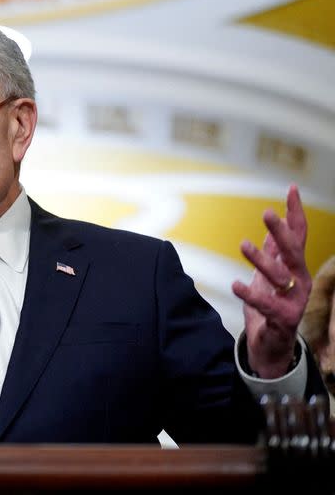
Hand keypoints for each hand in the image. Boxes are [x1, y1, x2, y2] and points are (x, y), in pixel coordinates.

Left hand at [232, 184, 311, 377]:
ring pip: (279, 275)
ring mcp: (294, 300)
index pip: (298, 235)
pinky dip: (250, 294)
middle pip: (292, 251)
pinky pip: (266, 304)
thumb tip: (273, 226)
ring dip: (261, 259)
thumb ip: (273, 253)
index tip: (291, 189)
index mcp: (294, 267)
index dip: (295, 212)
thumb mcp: (268, 276)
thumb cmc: (270, 308)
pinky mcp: (284, 318)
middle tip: (267, 212)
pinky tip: (235, 284)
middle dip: (280, 231)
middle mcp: (299, 280)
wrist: (271, 347)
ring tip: (243, 244)